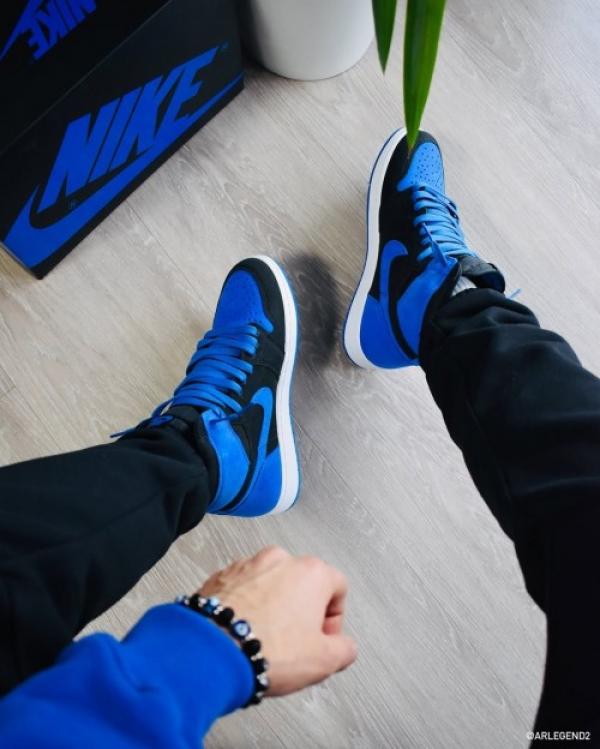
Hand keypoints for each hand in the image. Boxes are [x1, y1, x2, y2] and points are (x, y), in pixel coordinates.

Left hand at [199, 546, 356, 696]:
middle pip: (303, 584)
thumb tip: (343, 647)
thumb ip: (344, 649)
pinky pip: (243, 589)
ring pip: (270, 584)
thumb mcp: (324, 661)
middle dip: (302, 611)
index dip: (334, 618)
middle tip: (295, 641)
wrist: (212, 651)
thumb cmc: (265, 648)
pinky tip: (244, 632)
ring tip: (265, 637)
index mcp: (311, 572)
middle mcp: (280, 560)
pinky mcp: (222, 575)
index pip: (338, 588)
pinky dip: (246, 605)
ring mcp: (248, 565)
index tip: (324, 637)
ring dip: (272, 606)